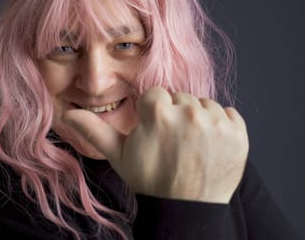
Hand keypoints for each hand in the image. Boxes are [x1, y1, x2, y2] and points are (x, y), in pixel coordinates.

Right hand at [62, 87, 248, 202]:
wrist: (185, 210)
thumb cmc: (150, 181)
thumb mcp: (119, 156)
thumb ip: (95, 130)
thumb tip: (67, 113)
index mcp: (157, 112)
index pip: (157, 95)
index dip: (154, 114)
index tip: (156, 134)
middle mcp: (187, 112)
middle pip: (181, 98)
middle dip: (176, 115)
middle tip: (174, 143)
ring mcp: (215, 123)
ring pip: (205, 104)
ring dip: (200, 120)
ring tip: (192, 147)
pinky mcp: (238, 133)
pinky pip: (229, 114)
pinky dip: (223, 127)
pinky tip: (210, 147)